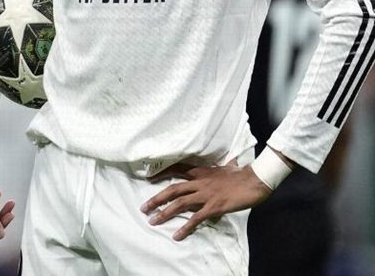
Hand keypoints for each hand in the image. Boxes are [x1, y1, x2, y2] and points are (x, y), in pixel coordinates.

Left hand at [141, 159, 271, 240]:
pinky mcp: (214, 206)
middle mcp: (199, 182)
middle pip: (172, 189)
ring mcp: (205, 194)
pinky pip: (196, 218)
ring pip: (179, 204)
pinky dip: (185, 227)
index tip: (148, 178)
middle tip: (143, 208)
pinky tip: (177, 235)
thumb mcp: (227, 168)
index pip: (176, 169)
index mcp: (201, 172)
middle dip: (156, 199)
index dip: (161, 173)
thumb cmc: (243, 174)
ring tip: (153, 221)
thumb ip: (221, 168)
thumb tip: (227, 165)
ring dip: (164, 213)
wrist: (256, 179)